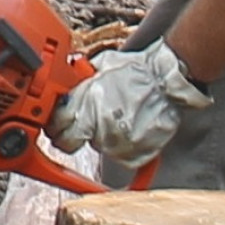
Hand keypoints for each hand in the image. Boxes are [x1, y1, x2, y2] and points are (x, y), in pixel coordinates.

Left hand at [47, 38, 213, 167]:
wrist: (168, 81)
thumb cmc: (138, 71)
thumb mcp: (101, 67)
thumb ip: (80, 81)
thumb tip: (66, 87)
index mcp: (86, 103)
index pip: (56, 127)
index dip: (56, 126)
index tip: (60, 125)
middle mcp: (98, 125)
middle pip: (69, 145)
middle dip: (73, 137)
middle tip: (87, 126)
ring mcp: (116, 142)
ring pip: (98, 148)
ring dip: (103, 138)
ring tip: (120, 117)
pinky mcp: (133, 154)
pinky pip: (120, 157)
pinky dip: (124, 147)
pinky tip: (132, 128)